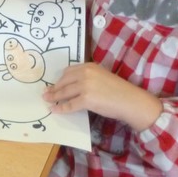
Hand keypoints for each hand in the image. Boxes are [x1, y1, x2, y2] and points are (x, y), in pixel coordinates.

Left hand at [43, 62, 162, 131]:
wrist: (130, 101)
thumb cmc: (119, 91)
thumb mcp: (102, 77)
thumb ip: (88, 77)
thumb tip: (72, 85)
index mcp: (89, 66)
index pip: (68, 71)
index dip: (60, 79)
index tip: (54, 83)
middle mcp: (86, 73)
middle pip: (63, 81)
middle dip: (54, 88)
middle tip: (46, 93)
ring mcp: (85, 86)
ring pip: (64, 93)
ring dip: (54, 97)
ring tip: (47, 100)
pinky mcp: (86, 99)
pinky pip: (69, 105)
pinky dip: (60, 108)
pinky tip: (54, 110)